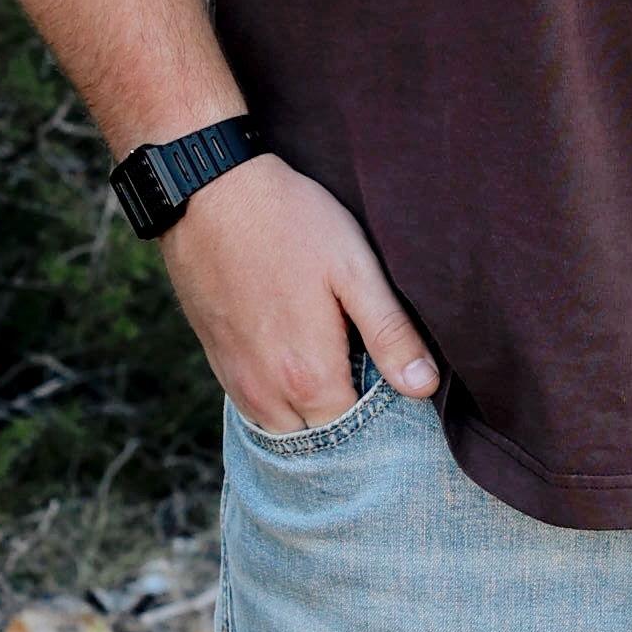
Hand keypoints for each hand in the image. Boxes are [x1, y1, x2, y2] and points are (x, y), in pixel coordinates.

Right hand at [162, 149, 439, 433]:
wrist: (207, 192)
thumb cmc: (290, 222)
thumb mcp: (354, 268)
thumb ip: (390, 333)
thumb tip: (424, 387)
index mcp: (309, 376)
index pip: (359, 432)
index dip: (385, 415)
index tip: (400, 387)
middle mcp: (267, 393)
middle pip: (321, 439)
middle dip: (350, 423)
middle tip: (374, 377)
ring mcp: (237, 382)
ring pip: (286, 429)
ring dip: (314, 414)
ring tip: (341, 372)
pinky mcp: (218, 363)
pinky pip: (257, 409)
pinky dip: (283, 402)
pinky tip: (302, 363)